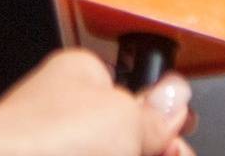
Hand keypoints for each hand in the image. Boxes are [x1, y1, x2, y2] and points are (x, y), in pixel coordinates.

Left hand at [0, 50, 194, 155]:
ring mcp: (51, 147)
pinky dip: (111, 155)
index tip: (181, 137)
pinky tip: (129, 155)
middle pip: (122, 131)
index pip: (130, 92)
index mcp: (77, 77)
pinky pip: (89, 155)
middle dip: (153, 145)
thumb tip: (175, 99)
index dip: (162, 116)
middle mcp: (61, 115)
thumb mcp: (123, 116)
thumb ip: (154, 112)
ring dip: (139, 150)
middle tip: (175, 152)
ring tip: (162, 153)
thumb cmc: (42, 140)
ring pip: (107, 148)